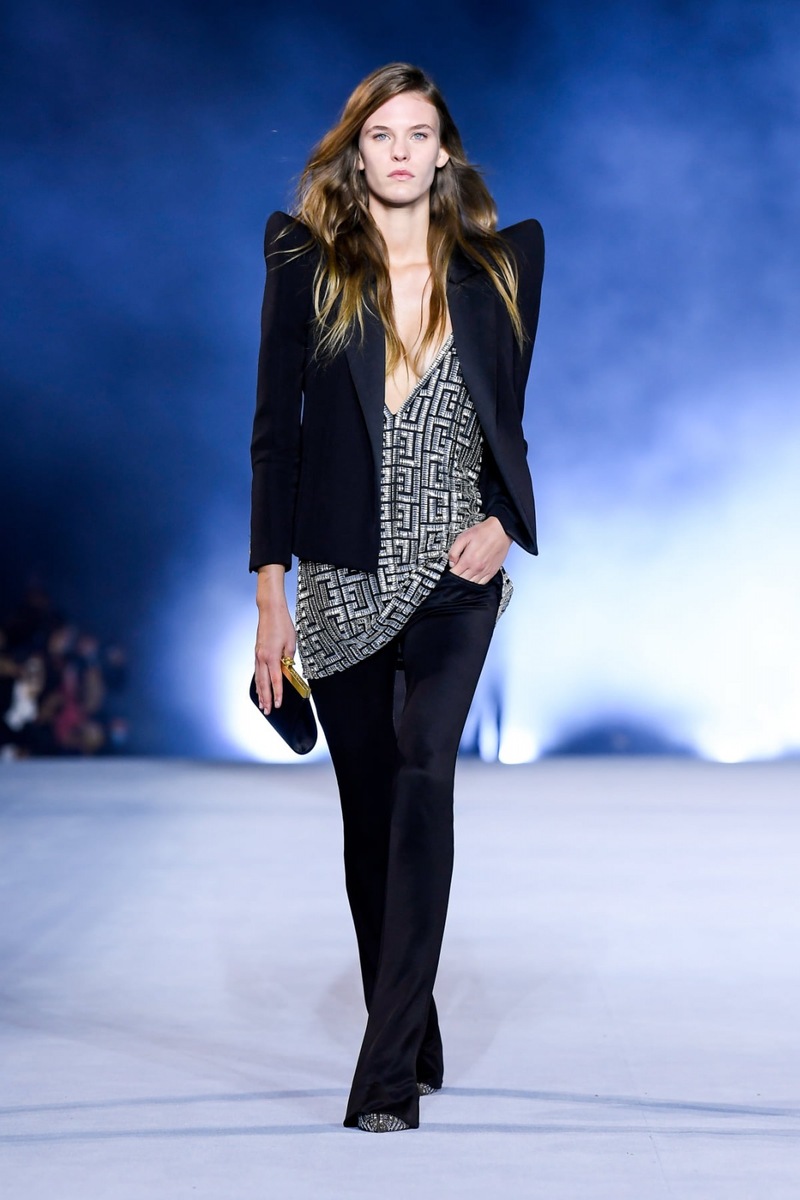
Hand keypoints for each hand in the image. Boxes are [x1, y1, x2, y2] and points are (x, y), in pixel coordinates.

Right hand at [254, 566, 295, 713]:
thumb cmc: (282, 625)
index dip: (278, 694)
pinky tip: (259, 688)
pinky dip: (258, 682)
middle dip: (266, 699)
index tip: (278, 705)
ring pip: (258, 679)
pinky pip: (257, 671)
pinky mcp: (257, 653)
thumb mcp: (291, 643)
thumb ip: (289, 659)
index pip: (276, 680)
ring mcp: (258, 656)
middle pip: (263, 683)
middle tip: (268, 712)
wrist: (270, 611)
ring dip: (260, 693)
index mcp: (272, 657)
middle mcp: (262, 658)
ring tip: (262, 705)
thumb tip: (288, 671)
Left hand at [448, 517, 511, 582]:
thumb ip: (454, 551)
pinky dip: (476, 583)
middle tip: (456, 571)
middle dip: (457, 577)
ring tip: (464, 574)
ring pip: (471, 583)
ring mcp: (485, 571)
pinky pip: (482, 583)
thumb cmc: (484, 532)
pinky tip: (473, 578)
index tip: (450, 569)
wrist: (501, 531)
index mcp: (468, 559)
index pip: (454, 573)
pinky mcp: (492, 572)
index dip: (450, 572)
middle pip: (462, 580)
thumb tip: (451, 562)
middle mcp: (477, 567)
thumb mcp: (463, 537)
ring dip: (466, 580)